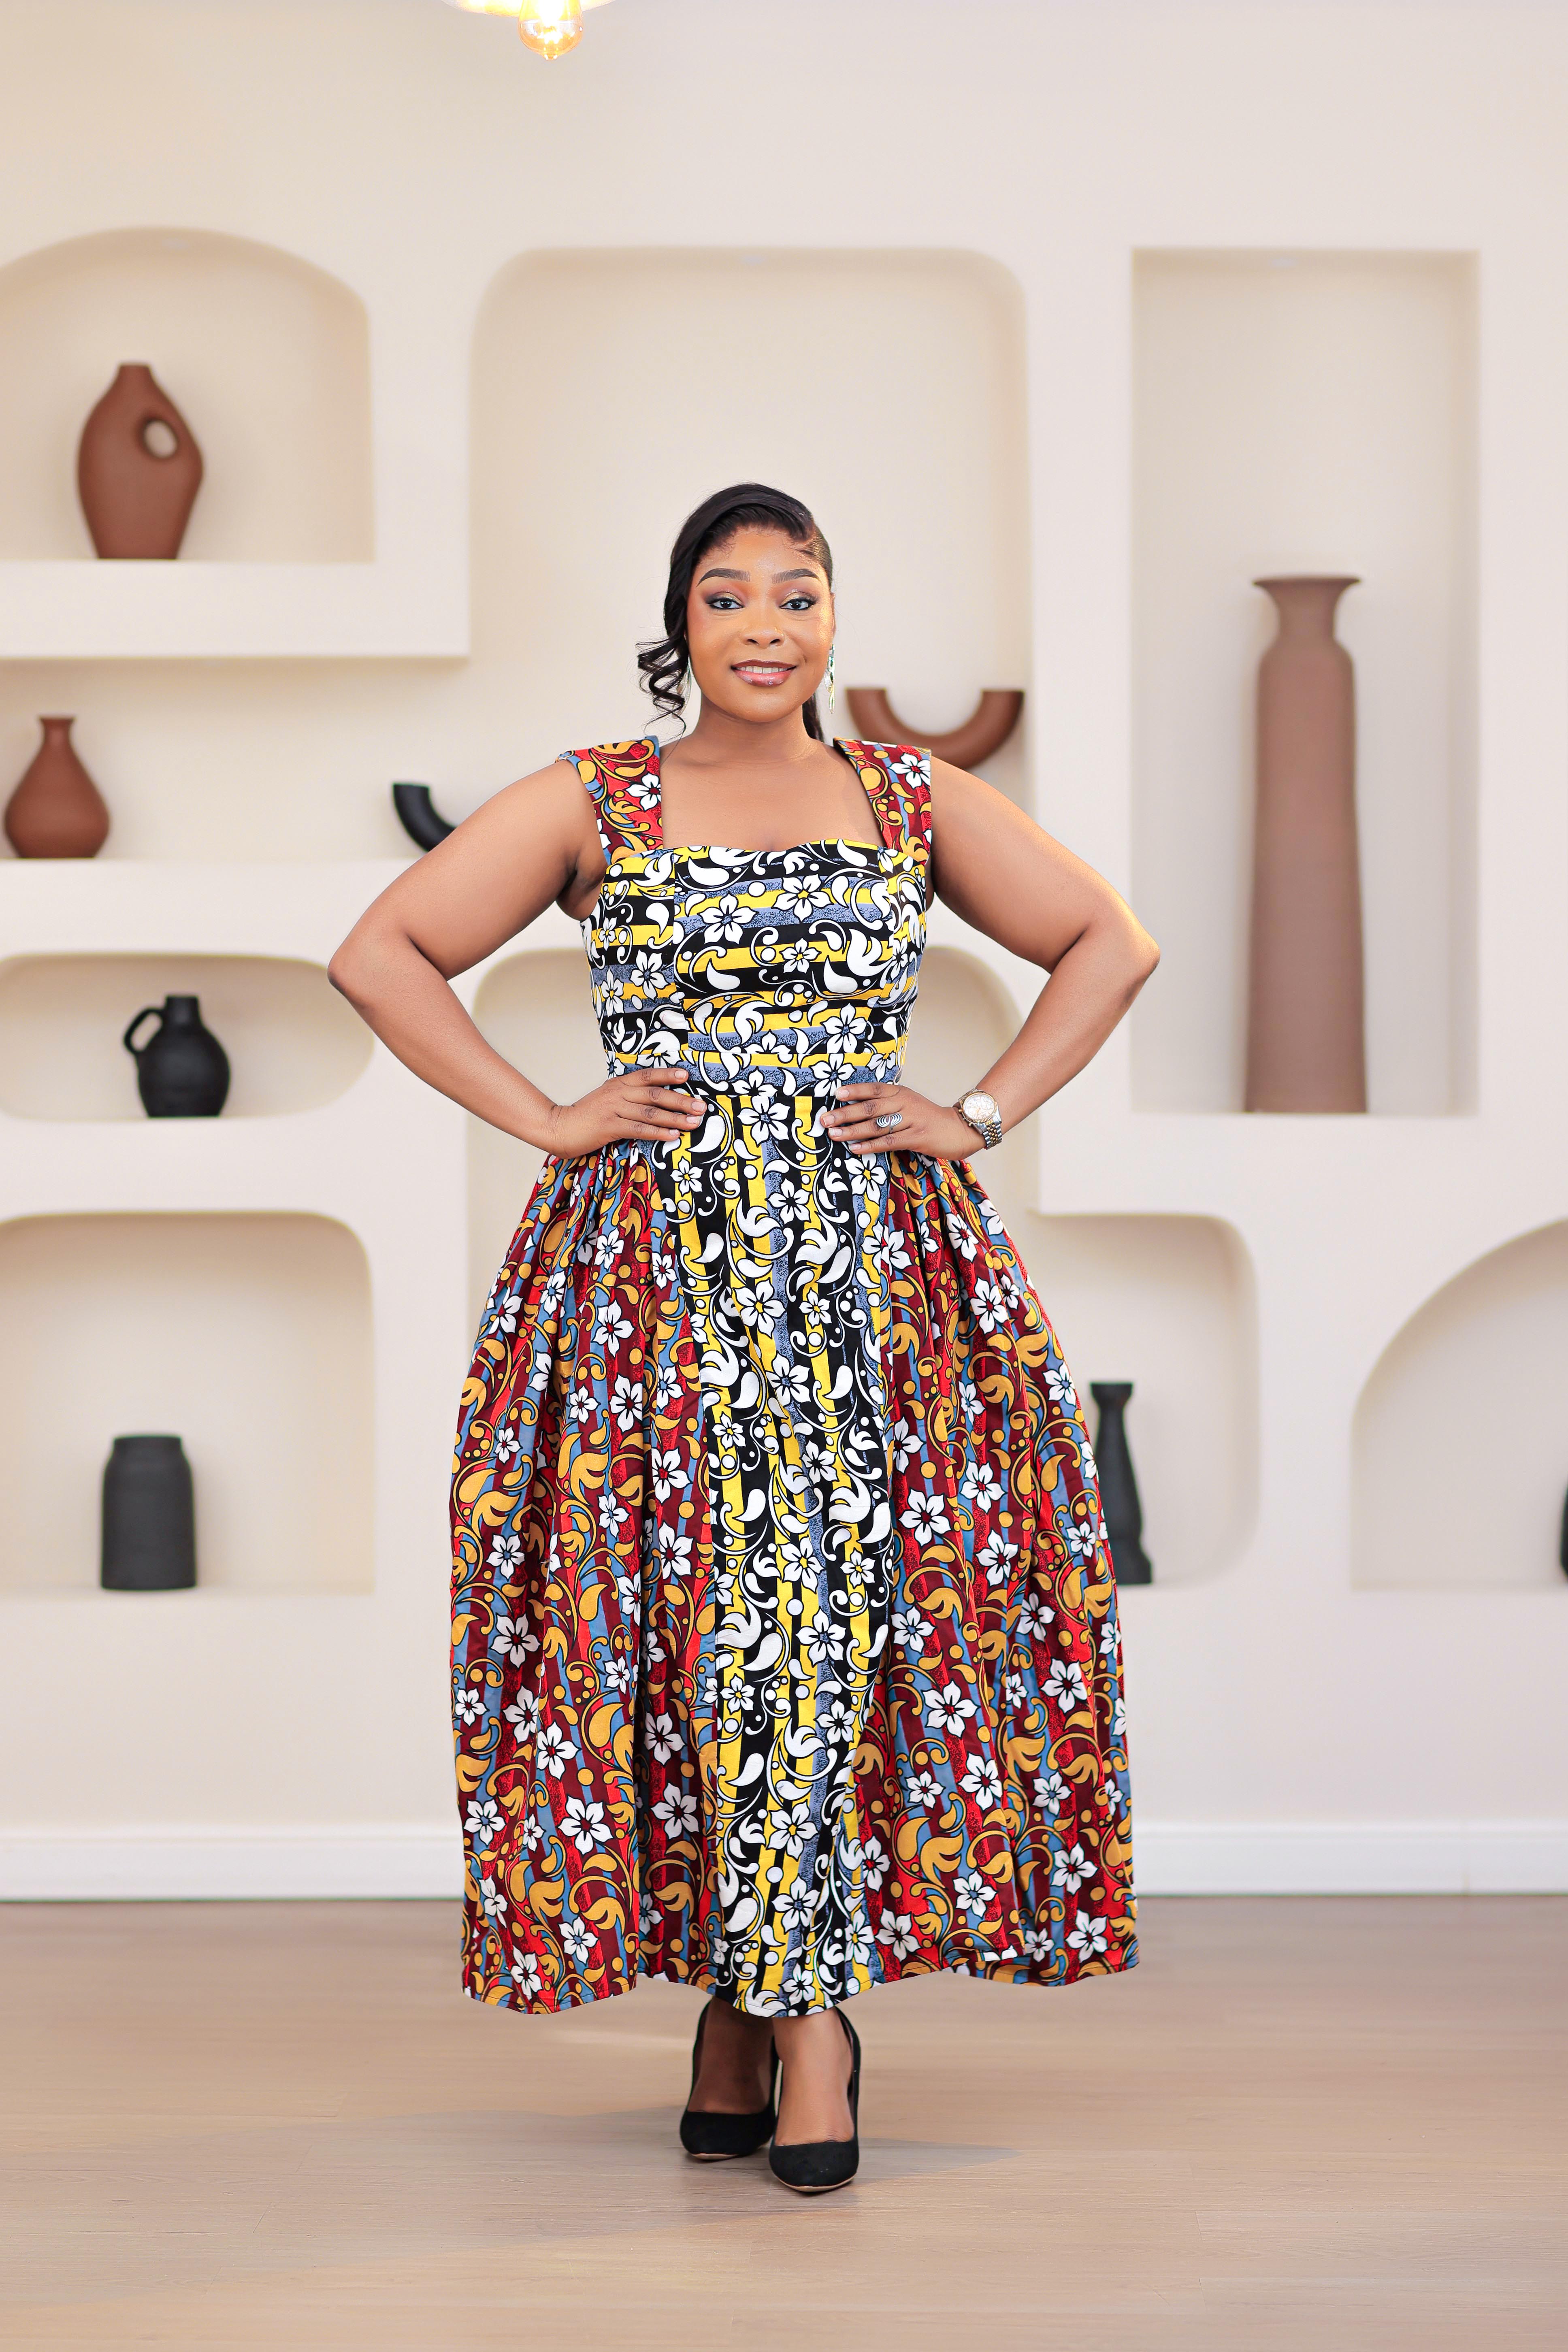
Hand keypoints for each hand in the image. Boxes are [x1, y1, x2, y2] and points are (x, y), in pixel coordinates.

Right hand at [542, 1067, 704, 1158]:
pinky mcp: (610, 1127)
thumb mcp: (608, 1098)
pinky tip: (673, 1135)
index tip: (687, 1075)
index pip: (647, 1075)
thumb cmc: (587, 1115)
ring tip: (694, 1123)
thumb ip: (629, 1096)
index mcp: (618, 1084)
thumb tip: (656, 1100)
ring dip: (675, 1118)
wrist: (560, 1127)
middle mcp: (618, 1093)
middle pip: (655, 1094)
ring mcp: (613, 1110)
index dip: (667, 1074)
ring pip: (651, 1112)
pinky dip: (658, 1132)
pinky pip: (639, 1129)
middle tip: (701, 1106)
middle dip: (681, 1100)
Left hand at [819, 1082, 983, 1158]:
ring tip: (834, 1135)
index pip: (873, 1089)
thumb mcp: (909, 1103)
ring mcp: (911, 1120)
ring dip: (852, 1131)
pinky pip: (888, 1141)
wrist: (959, 1129)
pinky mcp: (916, 1137)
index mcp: (901, 1093)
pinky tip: (855, 1149)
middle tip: (825, 1120)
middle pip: (870, 1108)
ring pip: (876, 1126)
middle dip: (845, 1114)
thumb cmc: (928, 1118)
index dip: (854, 1091)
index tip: (836, 1095)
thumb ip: (887, 1104)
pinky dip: (870, 1146)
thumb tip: (856, 1108)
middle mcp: (905, 1103)